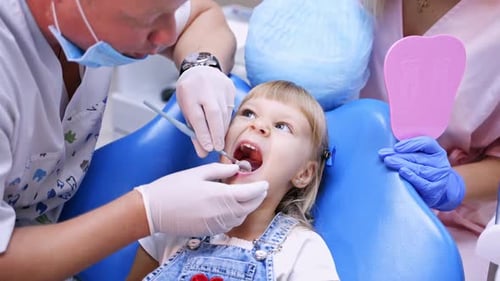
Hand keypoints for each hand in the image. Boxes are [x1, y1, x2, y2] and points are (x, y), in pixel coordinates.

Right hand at [135, 163, 267, 236]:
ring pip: (241, 217)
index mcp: (220, 196)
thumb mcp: (198, 172)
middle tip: (260, 189)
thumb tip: (236, 168)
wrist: (153, 210)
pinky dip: (236, 216)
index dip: (260, 188)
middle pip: (249, 207)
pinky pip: (230, 224)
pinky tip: (232, 207)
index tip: (264, 183)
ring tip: (247, 197)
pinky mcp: (209, 231)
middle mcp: (222, 213)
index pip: (250, 193)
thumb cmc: (173, 188)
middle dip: (258, 197)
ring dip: (248, 207)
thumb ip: (221, 170)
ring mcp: (216, 224)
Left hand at [176, 66, 235, 156]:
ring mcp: (219, 86)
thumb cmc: (191, 92)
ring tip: (220, 141)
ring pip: (224, 113)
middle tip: (217, 148)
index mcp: (188, 92)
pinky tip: (224, 127)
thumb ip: (193, 130)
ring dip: (223, 129)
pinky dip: (228, 120)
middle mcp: (205, 88)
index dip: (203, 133)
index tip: (207, 148)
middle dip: (216, 133)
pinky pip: (231, 108)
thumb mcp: (186, 109)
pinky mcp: (230, 88)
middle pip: (214, 114)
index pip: (197, 116)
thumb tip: (203, 151)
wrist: (201, 69)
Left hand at [378, 136, 464, 210]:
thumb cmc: (423, 170)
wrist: (439, 191)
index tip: (396, 147)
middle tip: (383, 155)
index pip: (426, 143)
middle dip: (398, 155)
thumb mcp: (420, 158)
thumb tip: (386, 149)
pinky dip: (411, 177)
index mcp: (436, 151)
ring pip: (418, 169)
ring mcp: (438, 177)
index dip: (410, 144)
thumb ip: (407, 151)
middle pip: (417, 157)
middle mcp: (440, 164)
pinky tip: (402, 172)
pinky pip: (422, 183)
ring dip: (401, 164)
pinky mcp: (434, 190)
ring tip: (388, 161)